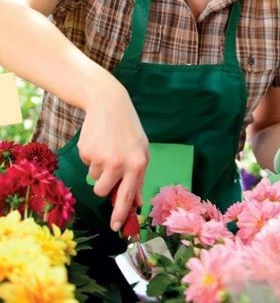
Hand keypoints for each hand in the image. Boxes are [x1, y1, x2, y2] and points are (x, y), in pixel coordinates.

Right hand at [78, 84, 148, 231]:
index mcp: (137, 164)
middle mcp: (119, 164)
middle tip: (109, 166)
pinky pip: (86, 165)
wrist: (109, 104)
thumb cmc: (129, 130)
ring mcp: (101, 158)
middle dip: (103, 184)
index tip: (116, 227)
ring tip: (107, 148)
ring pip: (93, 178)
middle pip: (102, 191)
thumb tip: (137, 203)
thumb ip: (138, 178)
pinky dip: (91, 157)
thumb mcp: (141, 151)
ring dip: (98, 168)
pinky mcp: (86, 152)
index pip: (127, 196)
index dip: (120, 214)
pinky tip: (99, 142)